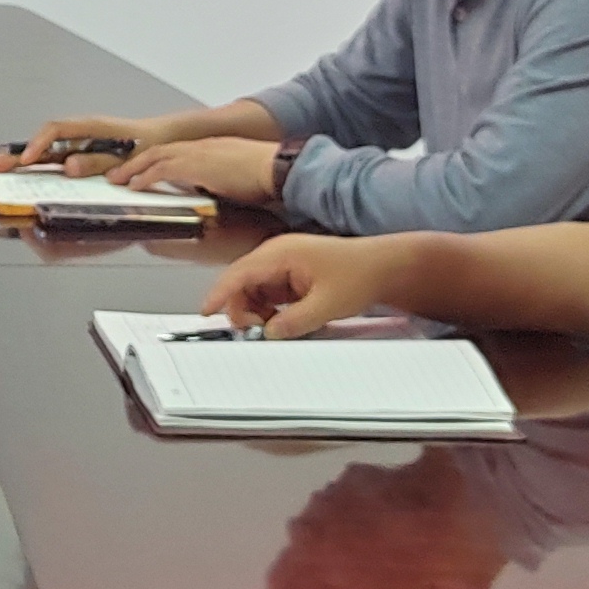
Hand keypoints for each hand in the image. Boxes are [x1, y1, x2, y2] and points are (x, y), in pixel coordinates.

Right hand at [0, 113, 149, 173]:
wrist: (162, 140)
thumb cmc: (147, 147)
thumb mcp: (127, 157)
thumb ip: (97, 161)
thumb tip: (68, 167)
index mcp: (90, 128)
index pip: (56, 131)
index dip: (39, 145)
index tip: (27, 160)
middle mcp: (79, 133)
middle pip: (40, 142)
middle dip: (14, 155)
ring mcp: (77, 142)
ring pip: (43, 150)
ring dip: (20, 160)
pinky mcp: (79, 152)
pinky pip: (52, 158)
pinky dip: (35, 165)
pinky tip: (22, 174)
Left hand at [116, 135, 286, 205]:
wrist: (278, 167)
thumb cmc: (266, 175)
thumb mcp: (235, 177)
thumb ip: (219, 181)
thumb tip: (212, 192)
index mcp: (211, 148)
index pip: (176, 151)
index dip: (156, 160)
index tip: (143, 169)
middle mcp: (201, 146)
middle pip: (160, 150)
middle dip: (137, 162)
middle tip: (120, 173)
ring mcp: (197, 153)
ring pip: (155, 157)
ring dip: (134, 168)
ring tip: (119, 180)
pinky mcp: (196, 164)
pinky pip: (162, 169)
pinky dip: (145, 177)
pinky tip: (135, 186)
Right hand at [202, 231, 391, 336]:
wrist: (383, 267)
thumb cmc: (359, 274)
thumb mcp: (327, 304)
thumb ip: (294, 322)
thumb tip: (269, 334)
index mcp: (281, 254)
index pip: (239, 273)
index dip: (219, 293)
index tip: (206, 311)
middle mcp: (276, 255)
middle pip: (241, 283)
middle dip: (242, 309)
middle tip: (257, 330)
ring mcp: (282, 265)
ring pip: (252, 291)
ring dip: (256, 311)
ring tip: (277, 326)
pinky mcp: (289, 276)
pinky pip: (267, 294)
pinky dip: (268, 310)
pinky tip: (284, 320)